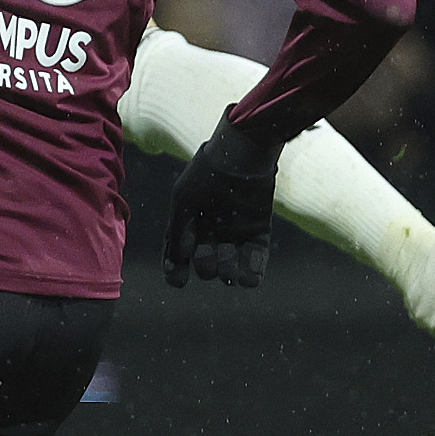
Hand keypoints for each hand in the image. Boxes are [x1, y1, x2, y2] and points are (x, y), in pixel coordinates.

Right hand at [163, 122, 280, 288]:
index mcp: (189, 222)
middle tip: (209, 263)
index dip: (176, 268)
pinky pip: (256, 256)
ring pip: (231, 263)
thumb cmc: (206, 174)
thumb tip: (177, 261)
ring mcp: (236, 231)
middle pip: (206, 261)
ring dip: (229, 273)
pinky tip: (248, 280)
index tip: (177, 281)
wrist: (240, 154)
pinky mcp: (258, 229)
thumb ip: (178, 232)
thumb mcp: (183, 201)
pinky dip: (253, 270)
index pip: (180, 252)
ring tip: (231, 276)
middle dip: (207, 267)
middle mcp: (212, 229)